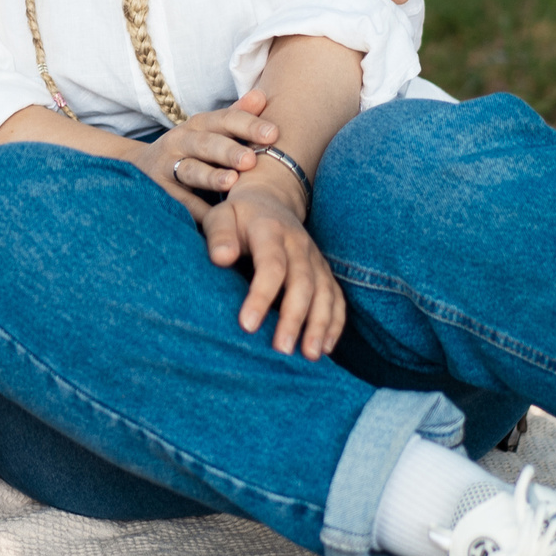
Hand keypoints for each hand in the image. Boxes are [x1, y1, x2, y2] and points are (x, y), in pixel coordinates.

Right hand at [138, 91, 278, 196]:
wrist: (140, 166)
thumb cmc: (189, 148)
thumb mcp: (208, 129)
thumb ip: (236, 115)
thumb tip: (263, 97)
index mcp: (198, 124)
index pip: (224, 119)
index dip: (248, 125)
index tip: (273, 133)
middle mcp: (180, 141)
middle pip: (206, 143)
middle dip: (228, 151)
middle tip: (251, 160)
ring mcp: (167, 166)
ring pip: (190, 170)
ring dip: (211, 176)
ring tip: (232, 182)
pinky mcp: (160, 191)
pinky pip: (182, 202)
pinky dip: (199, 210)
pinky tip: (217, 216)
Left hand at [204, 177, 344, 358]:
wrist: (270, 200)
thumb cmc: (237, 217)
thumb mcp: (220, 216)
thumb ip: (219, 235)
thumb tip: (222, 258)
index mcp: (270, 229)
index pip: (271, 264)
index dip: (261, 295)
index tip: (247, 325)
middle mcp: (298, 243)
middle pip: (302, 282)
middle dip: (294, 317)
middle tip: (281, 350)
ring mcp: (315, 258)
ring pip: (325, 292)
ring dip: (319, 324)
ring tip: (309, 356)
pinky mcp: (324, 271)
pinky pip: (336, 298)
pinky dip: (335, 322)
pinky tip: (325, 347)